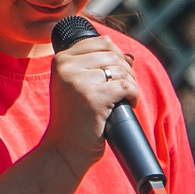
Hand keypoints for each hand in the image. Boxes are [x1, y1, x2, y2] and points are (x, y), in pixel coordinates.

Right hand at [41, 33, 141, 177]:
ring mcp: (78, 81)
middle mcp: (66, 66)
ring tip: (125, 99)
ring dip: (131, 84)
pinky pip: (126, 86)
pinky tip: (128, 105)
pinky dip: (133, 95)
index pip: (102, 42)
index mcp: (61, 60)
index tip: (117, 76)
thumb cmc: (73, 120)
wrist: (63, 151)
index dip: (117, 56)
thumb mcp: (79, 87)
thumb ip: (98, 68)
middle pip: (113, 54)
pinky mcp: (93, 98)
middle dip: (126, 71)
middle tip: (124, 91)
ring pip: (122, 69)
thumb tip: (130, 56)